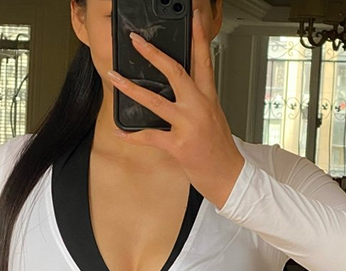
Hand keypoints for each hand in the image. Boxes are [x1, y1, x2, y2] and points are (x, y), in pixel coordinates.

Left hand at [106, 7, 245, 209]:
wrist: (229, 177)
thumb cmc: (220, 151)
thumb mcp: (214, 118)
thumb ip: (198, 102)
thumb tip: (182, 91)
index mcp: (209, 98)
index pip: (205, 60)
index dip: (199, 37)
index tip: (193, 17)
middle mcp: (199, 107)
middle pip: (176, 72)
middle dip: (154, 54)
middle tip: (137, 40)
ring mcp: (189, 125)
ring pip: (156, 100)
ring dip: (132, 89)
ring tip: (115, 78)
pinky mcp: (179, 145)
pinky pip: (151, 136)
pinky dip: (134, 136)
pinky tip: (121, 133)